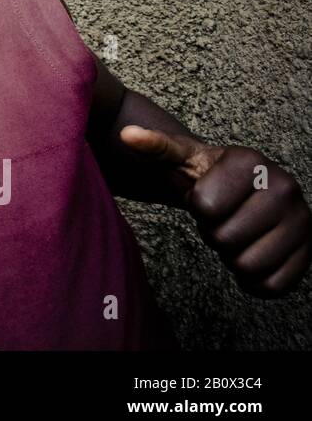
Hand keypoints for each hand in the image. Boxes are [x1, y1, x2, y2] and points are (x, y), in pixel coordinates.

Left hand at [119, 125, 310, 297]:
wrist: (243, 192)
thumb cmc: (208, 177)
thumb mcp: (181, 158)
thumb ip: (155, 147)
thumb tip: (128, 135)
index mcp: (250, 161)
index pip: (205, 206)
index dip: (197, 207)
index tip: (206, 195)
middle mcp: (285, 186)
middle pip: (226, 238)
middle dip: (214, 233)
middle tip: (222, 218)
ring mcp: (303, 220)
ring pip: (248, 265)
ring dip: (232, 256)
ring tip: (237, 233)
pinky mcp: (310, 252)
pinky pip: (272, 285)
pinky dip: (254, 280)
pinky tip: (252, 253)